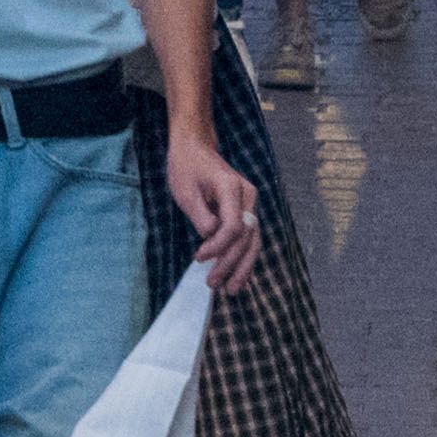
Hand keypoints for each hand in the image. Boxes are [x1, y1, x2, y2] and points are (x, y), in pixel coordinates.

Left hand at [161, 129, 261, 296]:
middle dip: (232, 264)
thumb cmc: (186, 166)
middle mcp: (248, 197)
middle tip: (216, 285)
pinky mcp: (246, 209)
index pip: (234, 226)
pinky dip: (242, 256)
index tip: (199, 258)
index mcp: (232, 188)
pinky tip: (236, 275)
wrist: (194, 147)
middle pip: (247, 237)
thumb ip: (199, 214)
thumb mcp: (185, 189)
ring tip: (231, 289)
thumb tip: (210, 238)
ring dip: (242, 266)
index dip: (219, 246)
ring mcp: (250, 203)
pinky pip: (247, 237)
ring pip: (252, 241)